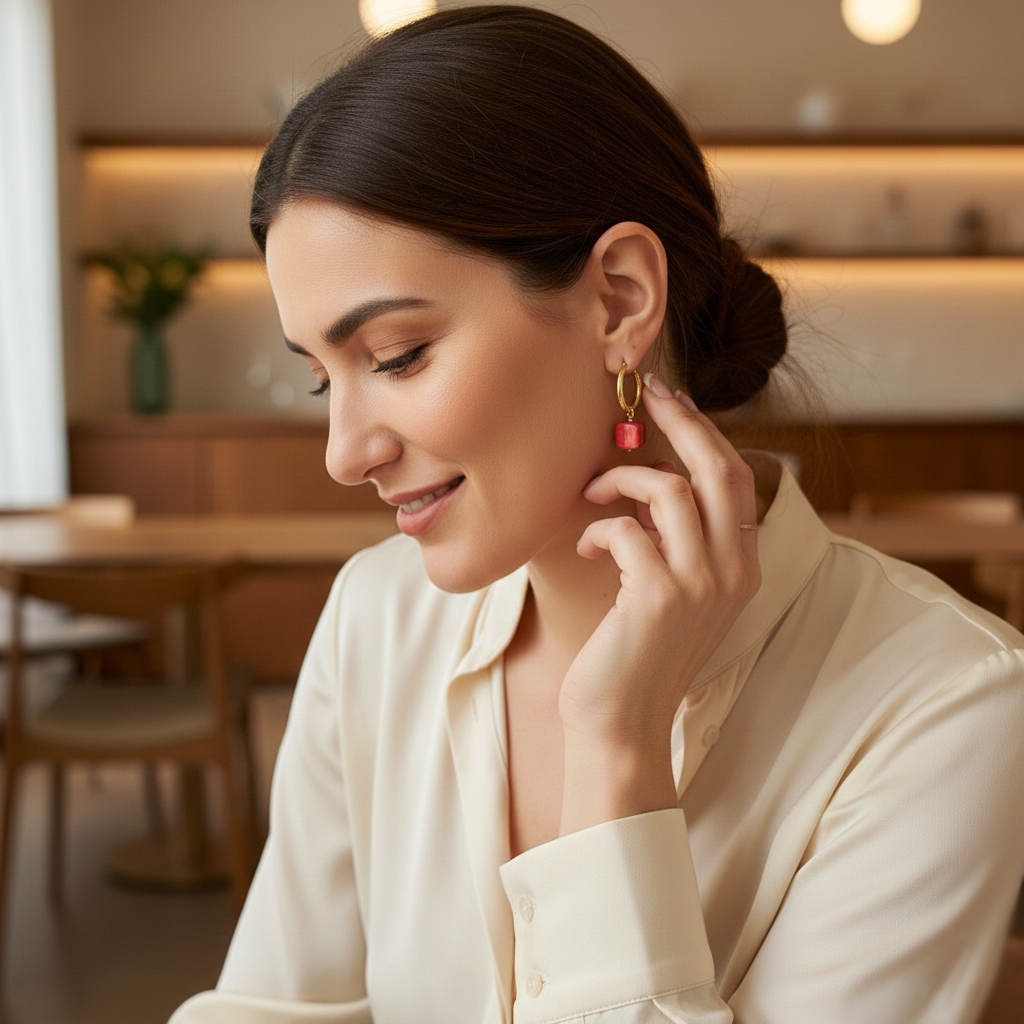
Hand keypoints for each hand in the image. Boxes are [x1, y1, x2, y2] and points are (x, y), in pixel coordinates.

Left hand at [558, 374, 761, 833]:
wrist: (622, 725)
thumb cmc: (636, 655)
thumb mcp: (673, 592)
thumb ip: (677, 542)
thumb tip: (653, 480)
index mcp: (741, 566)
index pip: (734, 478)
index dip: (703, 431)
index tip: (670, 402)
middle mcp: (732, 571)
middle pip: (719, 468)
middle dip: (682, 421)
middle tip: (649, 394)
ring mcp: (700, 585)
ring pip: (671, 490)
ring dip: (622, 480)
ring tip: (593, 493)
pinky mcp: (659, 597)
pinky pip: (626, 530)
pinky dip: (599, 528)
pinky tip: (585, 547)